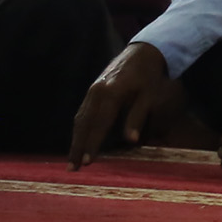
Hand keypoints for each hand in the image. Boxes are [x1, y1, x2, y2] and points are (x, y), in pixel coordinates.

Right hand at [70, 44, 168, 166]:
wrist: (142, 52)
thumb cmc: (149, 76)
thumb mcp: (149, 95)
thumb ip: (138, 117)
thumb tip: (131, 141)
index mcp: (111, 93)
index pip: (99, 124)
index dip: (92, 144)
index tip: (87, 163)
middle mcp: (97, 92)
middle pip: (84, 124)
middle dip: (77, 147)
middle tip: (72, 169)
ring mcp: (92, 91)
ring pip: (80, 120)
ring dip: (75, 141)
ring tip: (71, 161)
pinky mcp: (91, 91)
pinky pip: (82, 113)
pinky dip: (79, 129)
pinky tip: (77, 142)